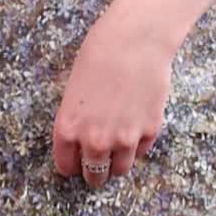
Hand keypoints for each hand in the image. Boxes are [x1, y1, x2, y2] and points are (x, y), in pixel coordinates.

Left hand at [51, 4, 173, 188]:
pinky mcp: (149, 132)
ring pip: (120, 170)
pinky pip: (141, 152)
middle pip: (94, 175)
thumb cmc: (99, 54)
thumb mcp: (74, 89)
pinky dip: (137, 144)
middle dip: (94, 170)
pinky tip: (135, 124)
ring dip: (117, 162)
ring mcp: (124, 139)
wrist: (135, 40)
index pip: (66, 166)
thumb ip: (77, 119)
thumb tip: (83, 137)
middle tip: (98, 161)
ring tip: (118, 148)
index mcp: (69, 128)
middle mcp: (95, 141)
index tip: (76, 161)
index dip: (71, 164)